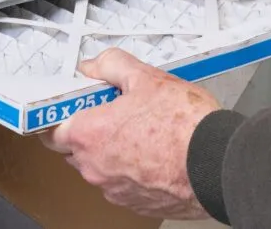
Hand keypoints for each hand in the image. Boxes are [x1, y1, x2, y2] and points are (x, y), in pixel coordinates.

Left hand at [39, 48, 220, 219]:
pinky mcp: (137, 205)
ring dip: (111, 153)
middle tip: (114, 113)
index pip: (51, 130)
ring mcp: (115, 190)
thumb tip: (94, 66)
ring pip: (100, 168)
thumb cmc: (185, 126)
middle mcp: (95, 168)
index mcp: (88, 135)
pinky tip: (154, 154)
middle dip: (89, 132)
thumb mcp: (145, 78)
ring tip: (141, 133)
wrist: (220, 164)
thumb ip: (111, 66)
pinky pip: (122, 185)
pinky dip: (132, 171)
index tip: (75, 107)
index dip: (61, 117)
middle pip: (75, 149)